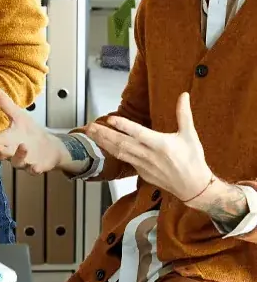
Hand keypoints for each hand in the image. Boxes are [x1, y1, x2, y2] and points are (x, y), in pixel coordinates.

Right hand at [0, 87, 69, 173]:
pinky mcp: (37, 167)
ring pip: (18, 162)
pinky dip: (35, 169)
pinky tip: (36, 167)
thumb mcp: (18, 116)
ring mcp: (24, 161)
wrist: (48, 148)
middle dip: (0, 151)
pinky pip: (34, 170)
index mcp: (6, 141)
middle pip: (3, 154)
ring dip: (19, 155)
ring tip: (23, 146)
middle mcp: (12, 153)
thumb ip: (5, 105)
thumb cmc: (29, 132)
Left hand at [87, 93, 212, 201]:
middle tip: (90, 126)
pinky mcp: (140, 171)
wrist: (192, 185)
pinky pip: (123, 160)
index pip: (138, 133)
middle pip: (122, 143)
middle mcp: (149, 155)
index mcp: (161, 144)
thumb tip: (183, 96)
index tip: (110, 119)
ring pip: (119, 152)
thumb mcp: (190, 134)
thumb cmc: (192, 159)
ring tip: (92, 134)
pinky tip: (103, 145)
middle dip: (104, 134)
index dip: (124, 126)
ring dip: (104, 142)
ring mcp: (142, 164)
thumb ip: (184, 114)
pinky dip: (111, 152)